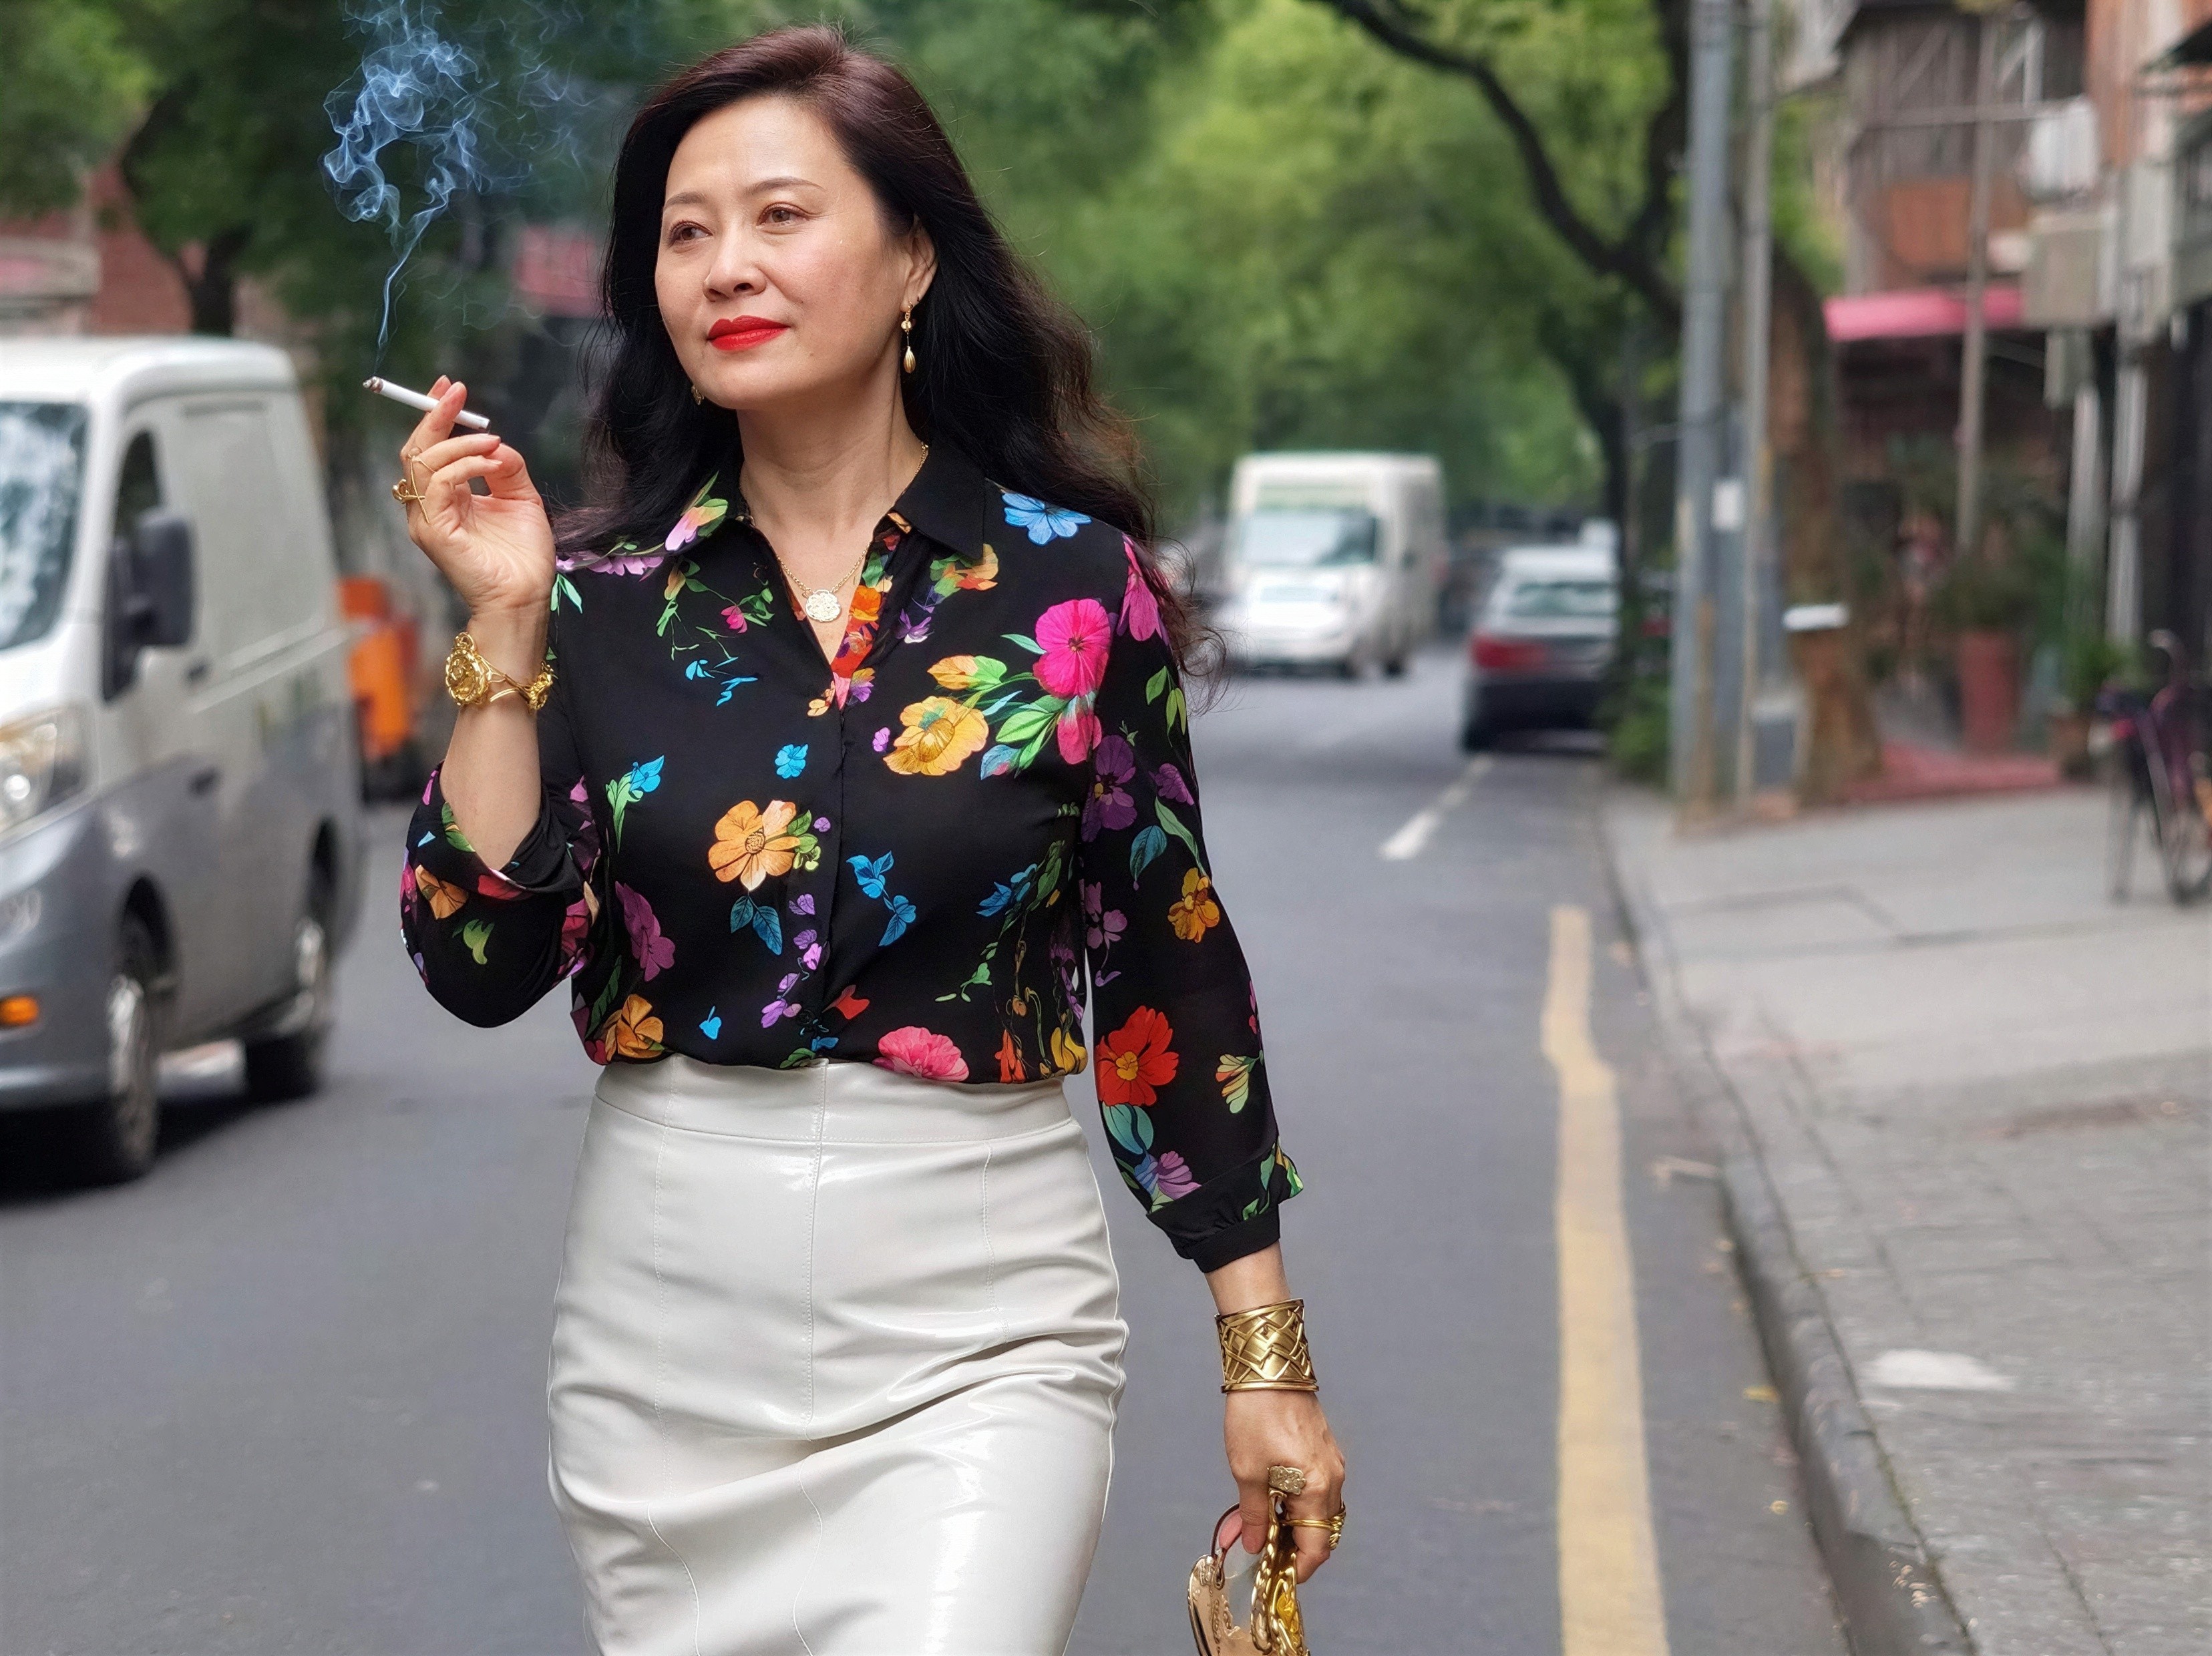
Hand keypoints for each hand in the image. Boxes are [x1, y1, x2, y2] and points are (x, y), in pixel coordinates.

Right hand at [397, 376, 553, 616]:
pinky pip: (438, 484)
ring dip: (458, 442)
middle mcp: (429, 506)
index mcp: (446, 498)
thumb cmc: (523, 557)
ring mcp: (426, 519)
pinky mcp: (433, 531)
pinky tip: (489, 463)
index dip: (436, 416)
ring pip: (423, 461)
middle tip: (457, 392)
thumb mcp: (520, 498)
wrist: (525, 598)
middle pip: (417, 449)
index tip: (450, 389)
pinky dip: (463, 466)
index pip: (429, 448)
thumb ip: (506, 467)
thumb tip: (494, 441)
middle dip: (435, 415)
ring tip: (491, 440)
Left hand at [1224, 1387, 1345, 1583]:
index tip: (1276, 1576)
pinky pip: (1318, 1489)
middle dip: (1295, 1547)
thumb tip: (1256, 1546)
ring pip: (1321, 1510)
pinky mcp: (1324, 1450)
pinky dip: (1299, 1502)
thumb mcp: (1247, 1472)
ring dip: (1296, 1524)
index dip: (1298, 1568)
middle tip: (1265, 1551)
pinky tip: (1273, 1498)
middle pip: (1323, 1530)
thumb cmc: (1255, 1417)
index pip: (1317, 1546)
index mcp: (1316, 1488)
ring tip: (1263, 1523)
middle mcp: (1332, 1478)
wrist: (1268, 1369)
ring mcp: (1331, 1463)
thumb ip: (1255, 1515)